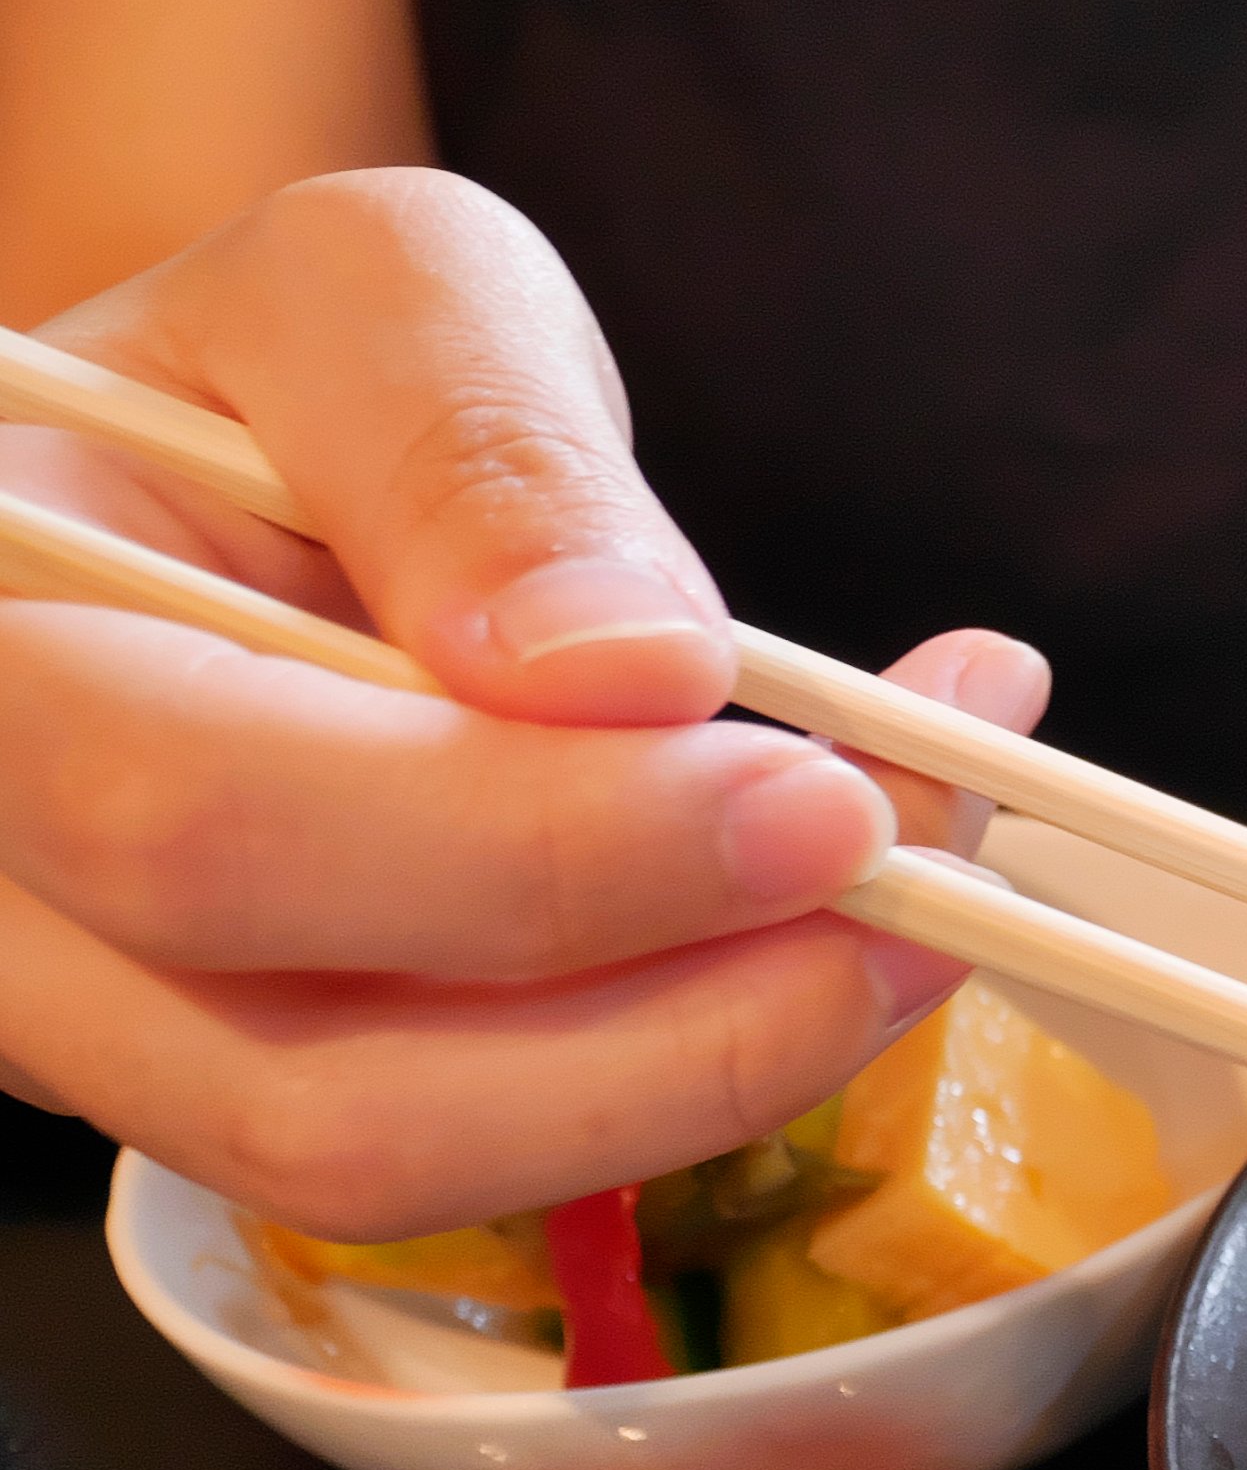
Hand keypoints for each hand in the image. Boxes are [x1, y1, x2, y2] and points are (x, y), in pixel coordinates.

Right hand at [0, 167, 1047, 1236]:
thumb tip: (623, 667)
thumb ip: (477, 446)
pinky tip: (825, 922)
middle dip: (684, 1019)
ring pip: (401, 1174)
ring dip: (711, 1068)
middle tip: (931, 880)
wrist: (219, 475)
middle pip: (316, 1090)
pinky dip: (680, 1060)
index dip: (550, 854)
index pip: (218, 824)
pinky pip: (467, 1151)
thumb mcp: (371, 296)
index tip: (826, 798)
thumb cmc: (271, 380)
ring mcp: (93, 1036)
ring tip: (920, 896)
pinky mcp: (235, 1100)